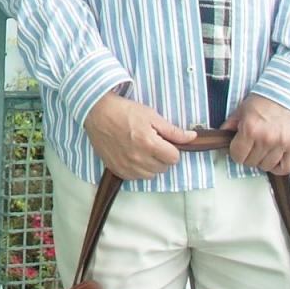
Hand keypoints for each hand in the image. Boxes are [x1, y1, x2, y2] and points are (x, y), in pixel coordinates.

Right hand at [82, 91, 196, 180]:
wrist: (97, 112)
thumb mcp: (151, 115)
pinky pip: (135, 177)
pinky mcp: (116, 169)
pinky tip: (131, 155)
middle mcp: (138, 158)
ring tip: (141, 149)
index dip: (171, 148)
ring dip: (150, 164)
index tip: (163, 141)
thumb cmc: (124, 111)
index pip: (174, 158)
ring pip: (150, 175)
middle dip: (161, 156)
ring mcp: (126, 165)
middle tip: (151, 142)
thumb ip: (173, 130)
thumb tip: (192, 138)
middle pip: (163, 167)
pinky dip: (137, 169)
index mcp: (149, 144)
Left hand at [222, 94, 289, 174]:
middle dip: (247, 156)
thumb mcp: (241, 110)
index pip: (237, 156)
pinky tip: (274, 159)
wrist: (287, 93)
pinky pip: (286, 168)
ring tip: (262, 149)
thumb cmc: (264, 99)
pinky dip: (279, 167)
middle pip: (251, 163)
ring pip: (266, 166)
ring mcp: (281, 144)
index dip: (235, 152)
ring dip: (262, 161)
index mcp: (250, 129)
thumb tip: (221, 137)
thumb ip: (230, 125)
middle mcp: (265, 139)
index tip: (237, 147)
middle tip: (250, 146)